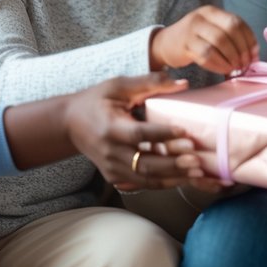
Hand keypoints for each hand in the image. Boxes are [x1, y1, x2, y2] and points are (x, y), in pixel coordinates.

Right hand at [64, 73, 203, 190]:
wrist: (69, 124)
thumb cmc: (96, 101)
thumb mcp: (118, 86)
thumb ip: (149, 83)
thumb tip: (182, 82)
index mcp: (110, 128)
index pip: (139, 134)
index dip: (162, 134)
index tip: (184, 131)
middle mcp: (110, 152)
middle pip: (144, 163)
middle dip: (173, 163)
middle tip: (197, 160)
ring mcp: (112, 168)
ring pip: (146, 179)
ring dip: (173, 177)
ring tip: (197, 173)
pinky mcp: (115, 177)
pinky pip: (143, 183)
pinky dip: (165, 182)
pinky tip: (184, 178)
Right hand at [150, 5, 257, 74]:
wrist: (165, 44)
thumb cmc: (194, 38)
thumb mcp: (210, 29)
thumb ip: (230, 36)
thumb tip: (253, 54)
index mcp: (211, 11)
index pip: (237, 22)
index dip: (249, 39)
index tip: (254, 54)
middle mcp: (201, 17)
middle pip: (230, 31)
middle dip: (242, 49)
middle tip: (246, 63)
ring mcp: (191, 30)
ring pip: (220, 43)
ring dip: (232, 58)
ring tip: (236, 68)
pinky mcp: (185, 46)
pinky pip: (207, 56)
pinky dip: (220, 65)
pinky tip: (225, 70)